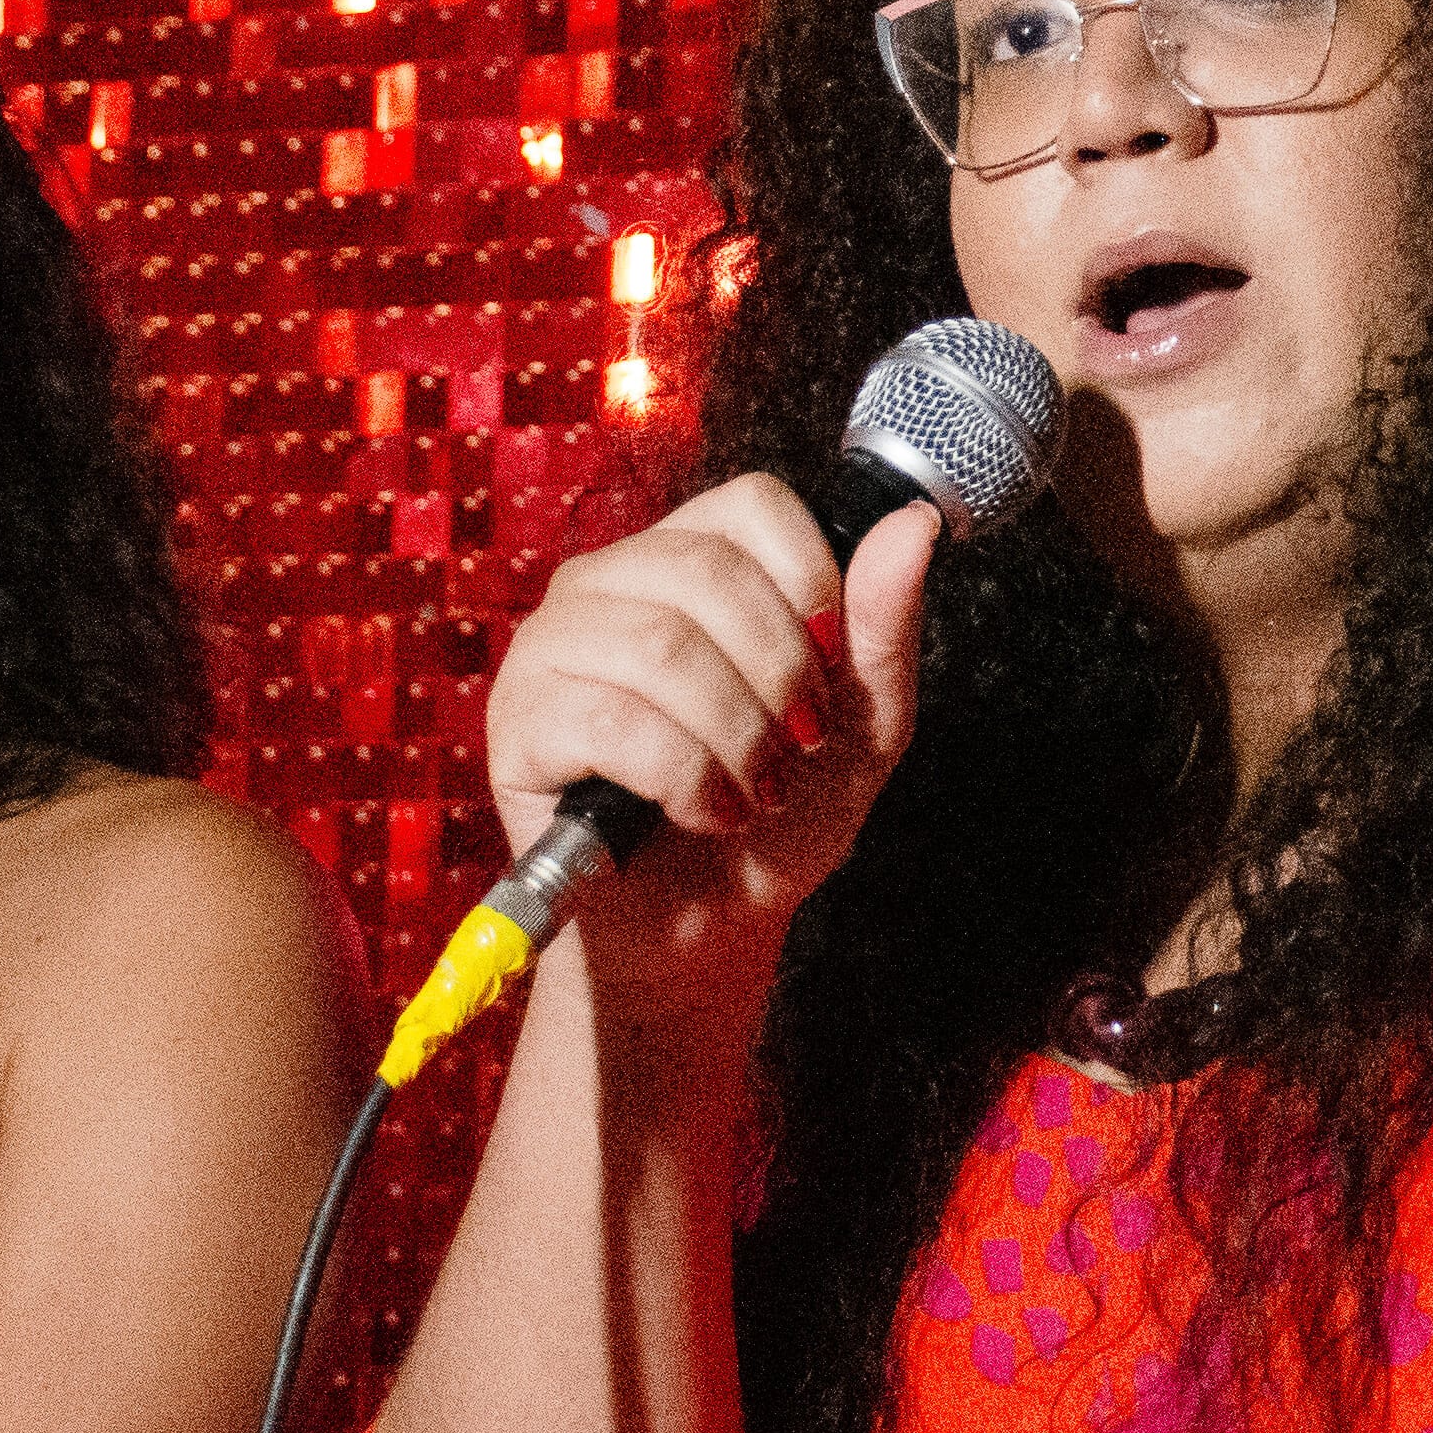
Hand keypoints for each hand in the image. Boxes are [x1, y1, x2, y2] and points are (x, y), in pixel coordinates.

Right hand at [477, 476, 943, 1059]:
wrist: (710, 927)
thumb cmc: (776, 816)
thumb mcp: (861, 723)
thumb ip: (882, 626)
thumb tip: (913, 524)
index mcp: (685, 559)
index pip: (752, 505)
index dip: (811, 584)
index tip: (829, 667)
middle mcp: (606, 584)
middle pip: (708, 571)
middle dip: (780, 675)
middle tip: (796, 745)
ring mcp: (551, 648)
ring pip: (660, 646)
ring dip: (736, 735)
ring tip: (753, 786)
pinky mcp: (520, 723)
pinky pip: (611, 721)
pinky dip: (684, 778)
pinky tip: (702, 810)